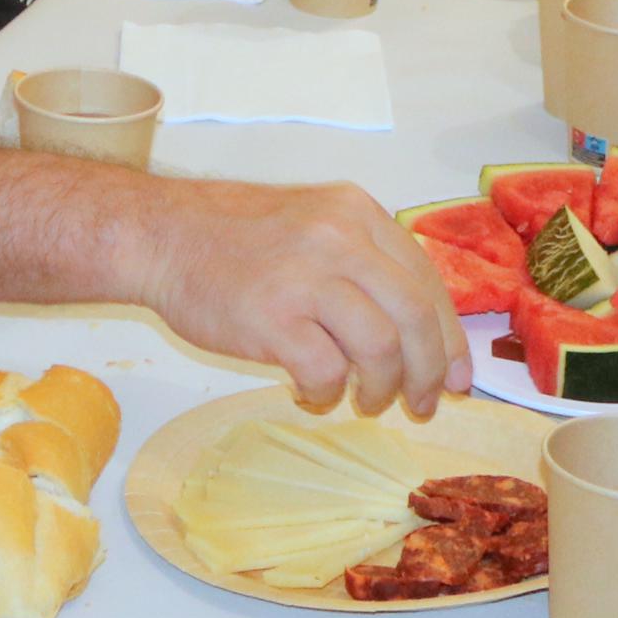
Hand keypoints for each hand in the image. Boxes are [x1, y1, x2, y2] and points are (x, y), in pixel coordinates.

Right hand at [130, 179, 470, 417]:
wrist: (160, 236)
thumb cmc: (233, 237)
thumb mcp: (313, 223)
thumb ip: (363, 262)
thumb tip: (419, 333)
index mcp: (356, 213)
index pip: (426, 279)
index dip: (449, 336)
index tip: (457, 375)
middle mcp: (339, 238)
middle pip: (415, 316)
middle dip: (431, 372)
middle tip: (425, 404)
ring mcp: (306, 277)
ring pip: (382, 349)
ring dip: (382, 389)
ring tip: (366, 401)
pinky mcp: (273, 318)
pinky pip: (327, 372)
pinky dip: (328, 393)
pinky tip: (312, 393)